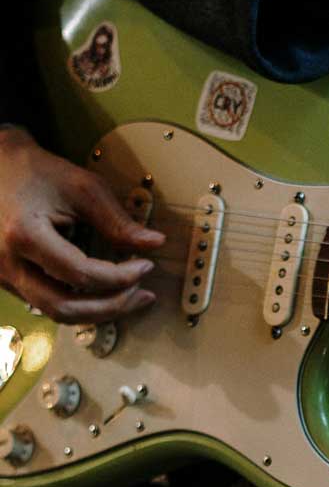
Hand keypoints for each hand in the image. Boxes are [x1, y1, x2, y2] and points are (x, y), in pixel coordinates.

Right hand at [0, 126, 164, 324]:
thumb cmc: (38, 172)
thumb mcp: (82, 188)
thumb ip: (117, 221)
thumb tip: (155, 243)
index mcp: (25, 235)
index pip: (81, 275)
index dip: (120, 277)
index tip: (146, 266)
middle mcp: (8, 262)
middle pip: (65, 308)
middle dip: (110, 307)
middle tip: (142, 294)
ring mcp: (3, 274)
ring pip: (55, 313)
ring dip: (97, 312)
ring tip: (129, 298)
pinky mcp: (7, 279)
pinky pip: (46, 303)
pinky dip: (79, 304)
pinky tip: (103, 293)